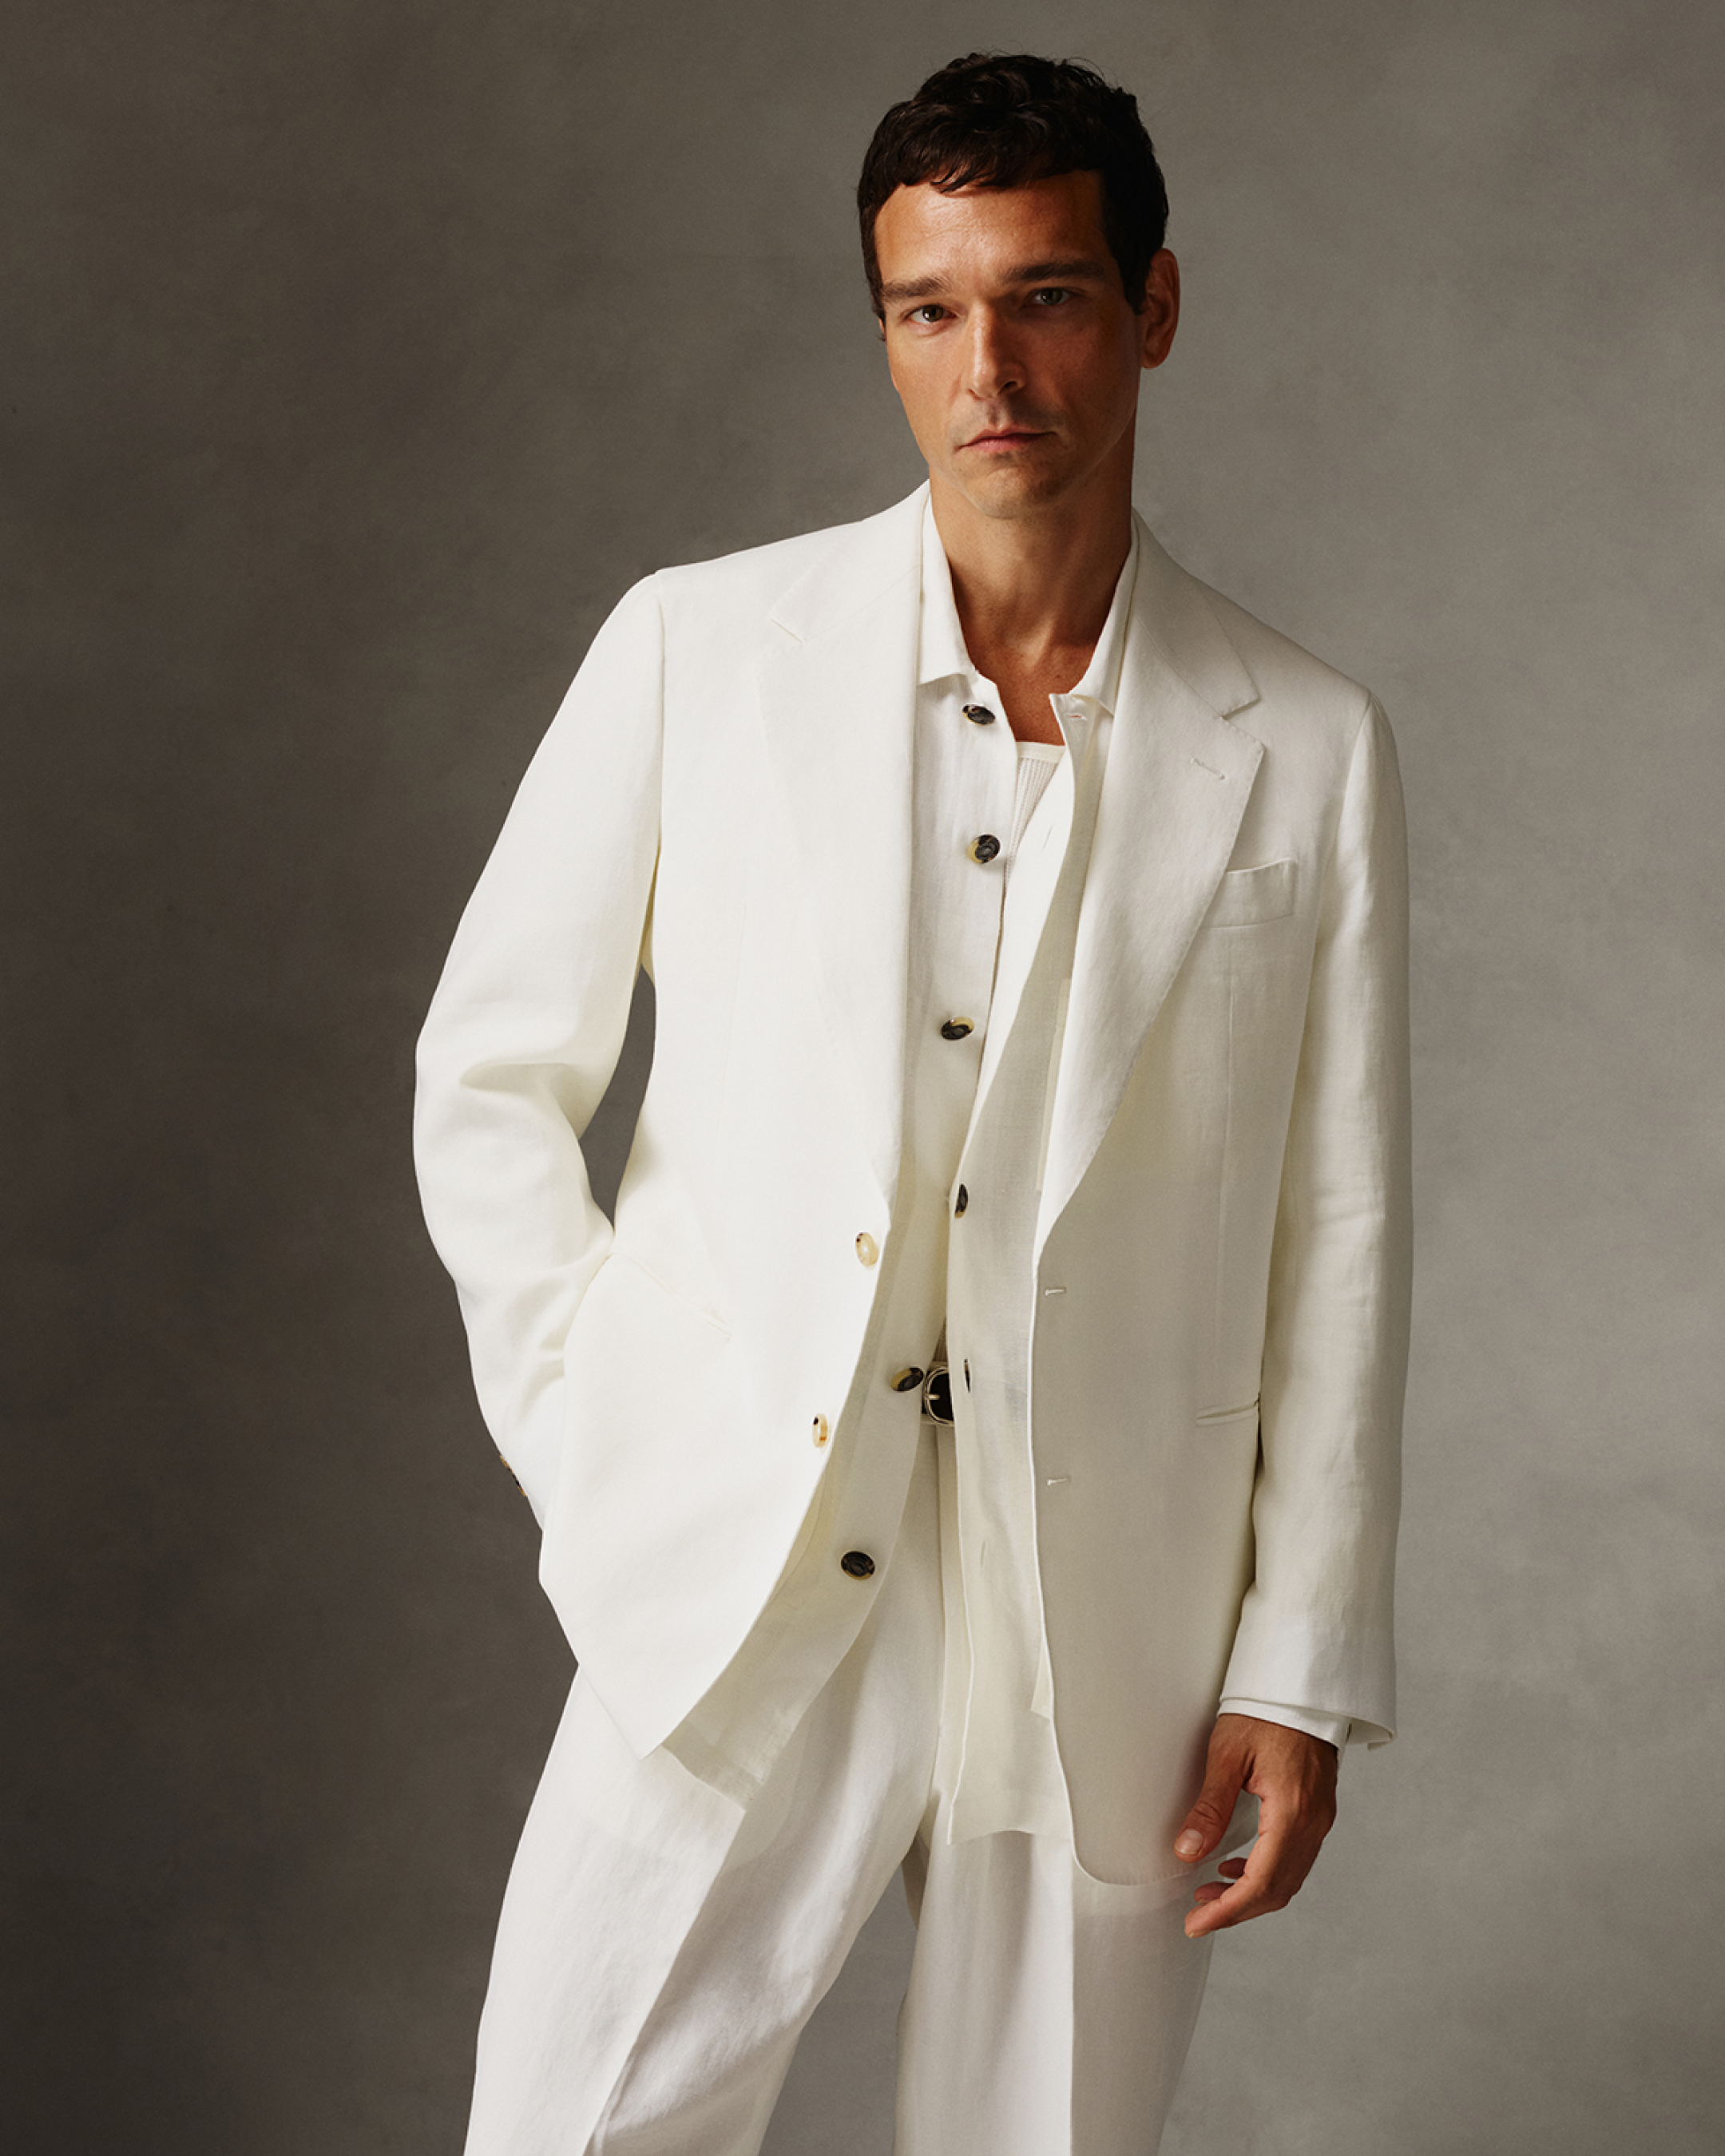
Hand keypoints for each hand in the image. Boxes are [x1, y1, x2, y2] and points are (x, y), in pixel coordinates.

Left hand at [1173, 1713, 1337, 1939]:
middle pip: (1278, 1889)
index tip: (1197, 1925)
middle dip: (1237, 1910)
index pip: (1261, 1882)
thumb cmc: (1264, 1710)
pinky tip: (1236, 1868)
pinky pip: (1295, 1858)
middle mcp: (1313, 1822)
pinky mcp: (1317, 1812)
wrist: (1302, 1686)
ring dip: (1250, 1894)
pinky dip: (1266, 1874)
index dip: (1228, 1911)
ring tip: (1210, 1894)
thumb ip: (1210, 1806)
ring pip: (1288, 1878)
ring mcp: (1320, 1818)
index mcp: (1292, 1811)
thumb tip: (1188, 1852)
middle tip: (1197, 1917)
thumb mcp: (1227, 1753)